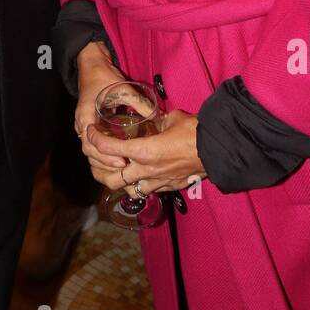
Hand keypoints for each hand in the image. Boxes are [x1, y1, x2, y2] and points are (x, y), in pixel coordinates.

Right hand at [74, 40, 126, 182]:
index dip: (104, 155)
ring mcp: (85, 127)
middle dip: (105, 162)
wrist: (92, 66)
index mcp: (85, 116)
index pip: (90, 143)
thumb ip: (139, 102)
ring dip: (104, 161)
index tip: (120, 160)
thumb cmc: (104, 77)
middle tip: (125, 167)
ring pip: (91, 151)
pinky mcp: (92, 126)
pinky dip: (103, 155)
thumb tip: (157, 117)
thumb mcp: (122, 88)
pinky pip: (94, 145)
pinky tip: (118, 159)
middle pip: (89, 152)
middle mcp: (82, 125)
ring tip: (123, 168)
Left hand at [86, 109, 206, 194]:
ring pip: (128, 190)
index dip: (94, 139)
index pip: (107, 148)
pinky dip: (139, 185)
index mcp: (143, 151)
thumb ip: (156, 121)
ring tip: (117, 171)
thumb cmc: (194, 130)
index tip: (90, 131)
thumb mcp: (170, 118)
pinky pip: (148, 191)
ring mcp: (157, 182)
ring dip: (119, 181)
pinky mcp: (169, 187)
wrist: (218, 149)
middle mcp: (145, 170)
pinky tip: (140, 176)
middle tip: (96, 159)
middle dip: (98, 170)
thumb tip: (153, 120)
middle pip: (111, 179)